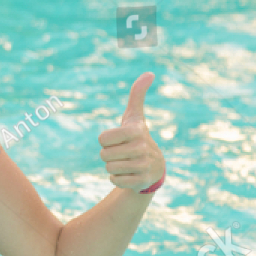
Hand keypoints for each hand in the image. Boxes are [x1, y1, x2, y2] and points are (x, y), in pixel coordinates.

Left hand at [99, 72, 164, 192]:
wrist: (153, 166)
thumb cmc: (137, 137)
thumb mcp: (135, 116)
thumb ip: (137, 94)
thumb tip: (149, 73)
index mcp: (136, 131)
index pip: (102, 138)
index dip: (106, 140)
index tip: (118, 139)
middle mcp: (142, 148)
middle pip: (104, 155)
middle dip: (109, 155)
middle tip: (122, 153)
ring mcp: (143, 166)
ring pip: (109, 168)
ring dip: (113, 167)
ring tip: (126, 163)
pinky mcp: (141, 181)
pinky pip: (115, 181)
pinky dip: (117, 179)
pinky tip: (129, 174)